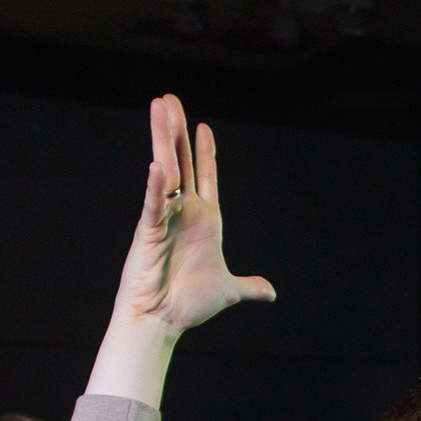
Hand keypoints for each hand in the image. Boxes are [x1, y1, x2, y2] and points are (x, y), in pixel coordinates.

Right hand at [113, 96, 275, 338]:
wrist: (163, 321)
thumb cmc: (188, 304)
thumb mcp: (229, 290)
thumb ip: (249, 286)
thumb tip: (270, 292)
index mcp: (203, 220)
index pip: (204, 176)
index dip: (204, 151)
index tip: (204, 125)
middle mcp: (184, 212)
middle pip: (180, 161)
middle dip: (176, 130)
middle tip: (169, 99)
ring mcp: (166, 218)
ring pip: (164, 170)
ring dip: (163, 139)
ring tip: (160, 108)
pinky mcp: (150, 231)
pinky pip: (154, 204)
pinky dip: (156, 187)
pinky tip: (159, 166)